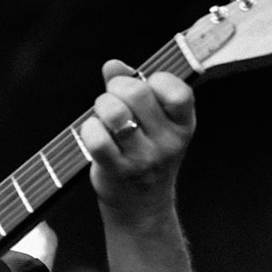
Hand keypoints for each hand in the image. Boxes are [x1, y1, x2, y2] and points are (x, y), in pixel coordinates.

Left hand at [78, 59, 195, 220]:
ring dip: (101, 107)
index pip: (177, 90)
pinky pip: (97, 138)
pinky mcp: (118, 170)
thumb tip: (112, 65)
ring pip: (114, 112)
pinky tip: (92, 132)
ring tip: (103, 116)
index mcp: (183, 124)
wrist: (141, 205)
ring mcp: (144, 157)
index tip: (145, 86)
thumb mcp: (152, 121)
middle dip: (116, 88)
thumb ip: (134, 87)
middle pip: (137, 93)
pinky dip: (88, 129)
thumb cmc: (145, 153)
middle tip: (112, 98)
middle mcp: (168, 141)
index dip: (155, 80)